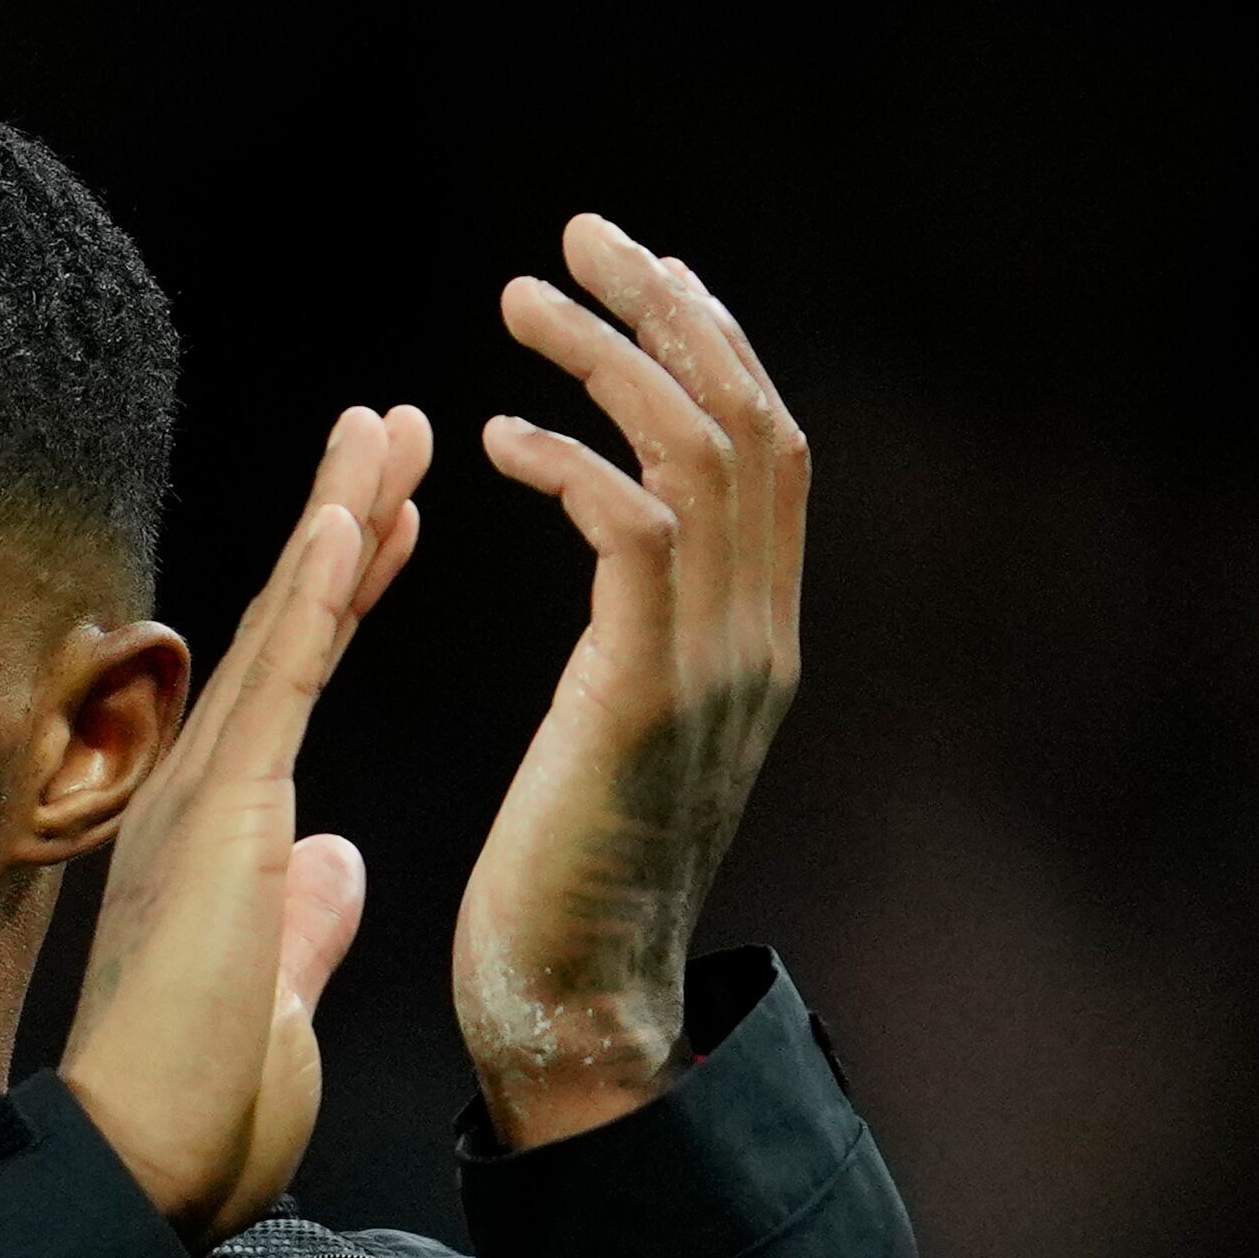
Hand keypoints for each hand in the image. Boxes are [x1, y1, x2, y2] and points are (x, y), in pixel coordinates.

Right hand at [60, 407, 429, 1243]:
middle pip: (286, 631)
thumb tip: (337, 864)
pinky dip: (319, 595)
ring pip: (286, 630)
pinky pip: (283, 685)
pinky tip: (355, 513)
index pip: (294, 689)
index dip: (343, 599)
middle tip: (394, 426)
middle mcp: (197, 797)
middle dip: (345, 523)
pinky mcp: (226, 820)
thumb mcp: (276, 995)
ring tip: (389, 425)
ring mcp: (204, 799)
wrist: (138, 1167)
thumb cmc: (194, 1113)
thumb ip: (303, 919)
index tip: (388, 525)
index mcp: (218, 839)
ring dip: (338, 519)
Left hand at [458, 219, 806, 1145]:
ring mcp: (716, 667)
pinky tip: (493, 443)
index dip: (707, 345)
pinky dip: (570, 463)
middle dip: (669, 308)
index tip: (631, 273)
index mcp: (753, 645)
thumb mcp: (618, 744)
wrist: (571, 1022)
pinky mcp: (644, 698)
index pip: (765, 451)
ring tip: (520, 298)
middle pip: (751, 417)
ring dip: (609, 357)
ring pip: (703, 451)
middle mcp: (759, 640)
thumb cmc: (558, 903)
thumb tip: (630, 578)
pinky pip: (634, 532)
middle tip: (579, 235)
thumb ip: (641, 651)